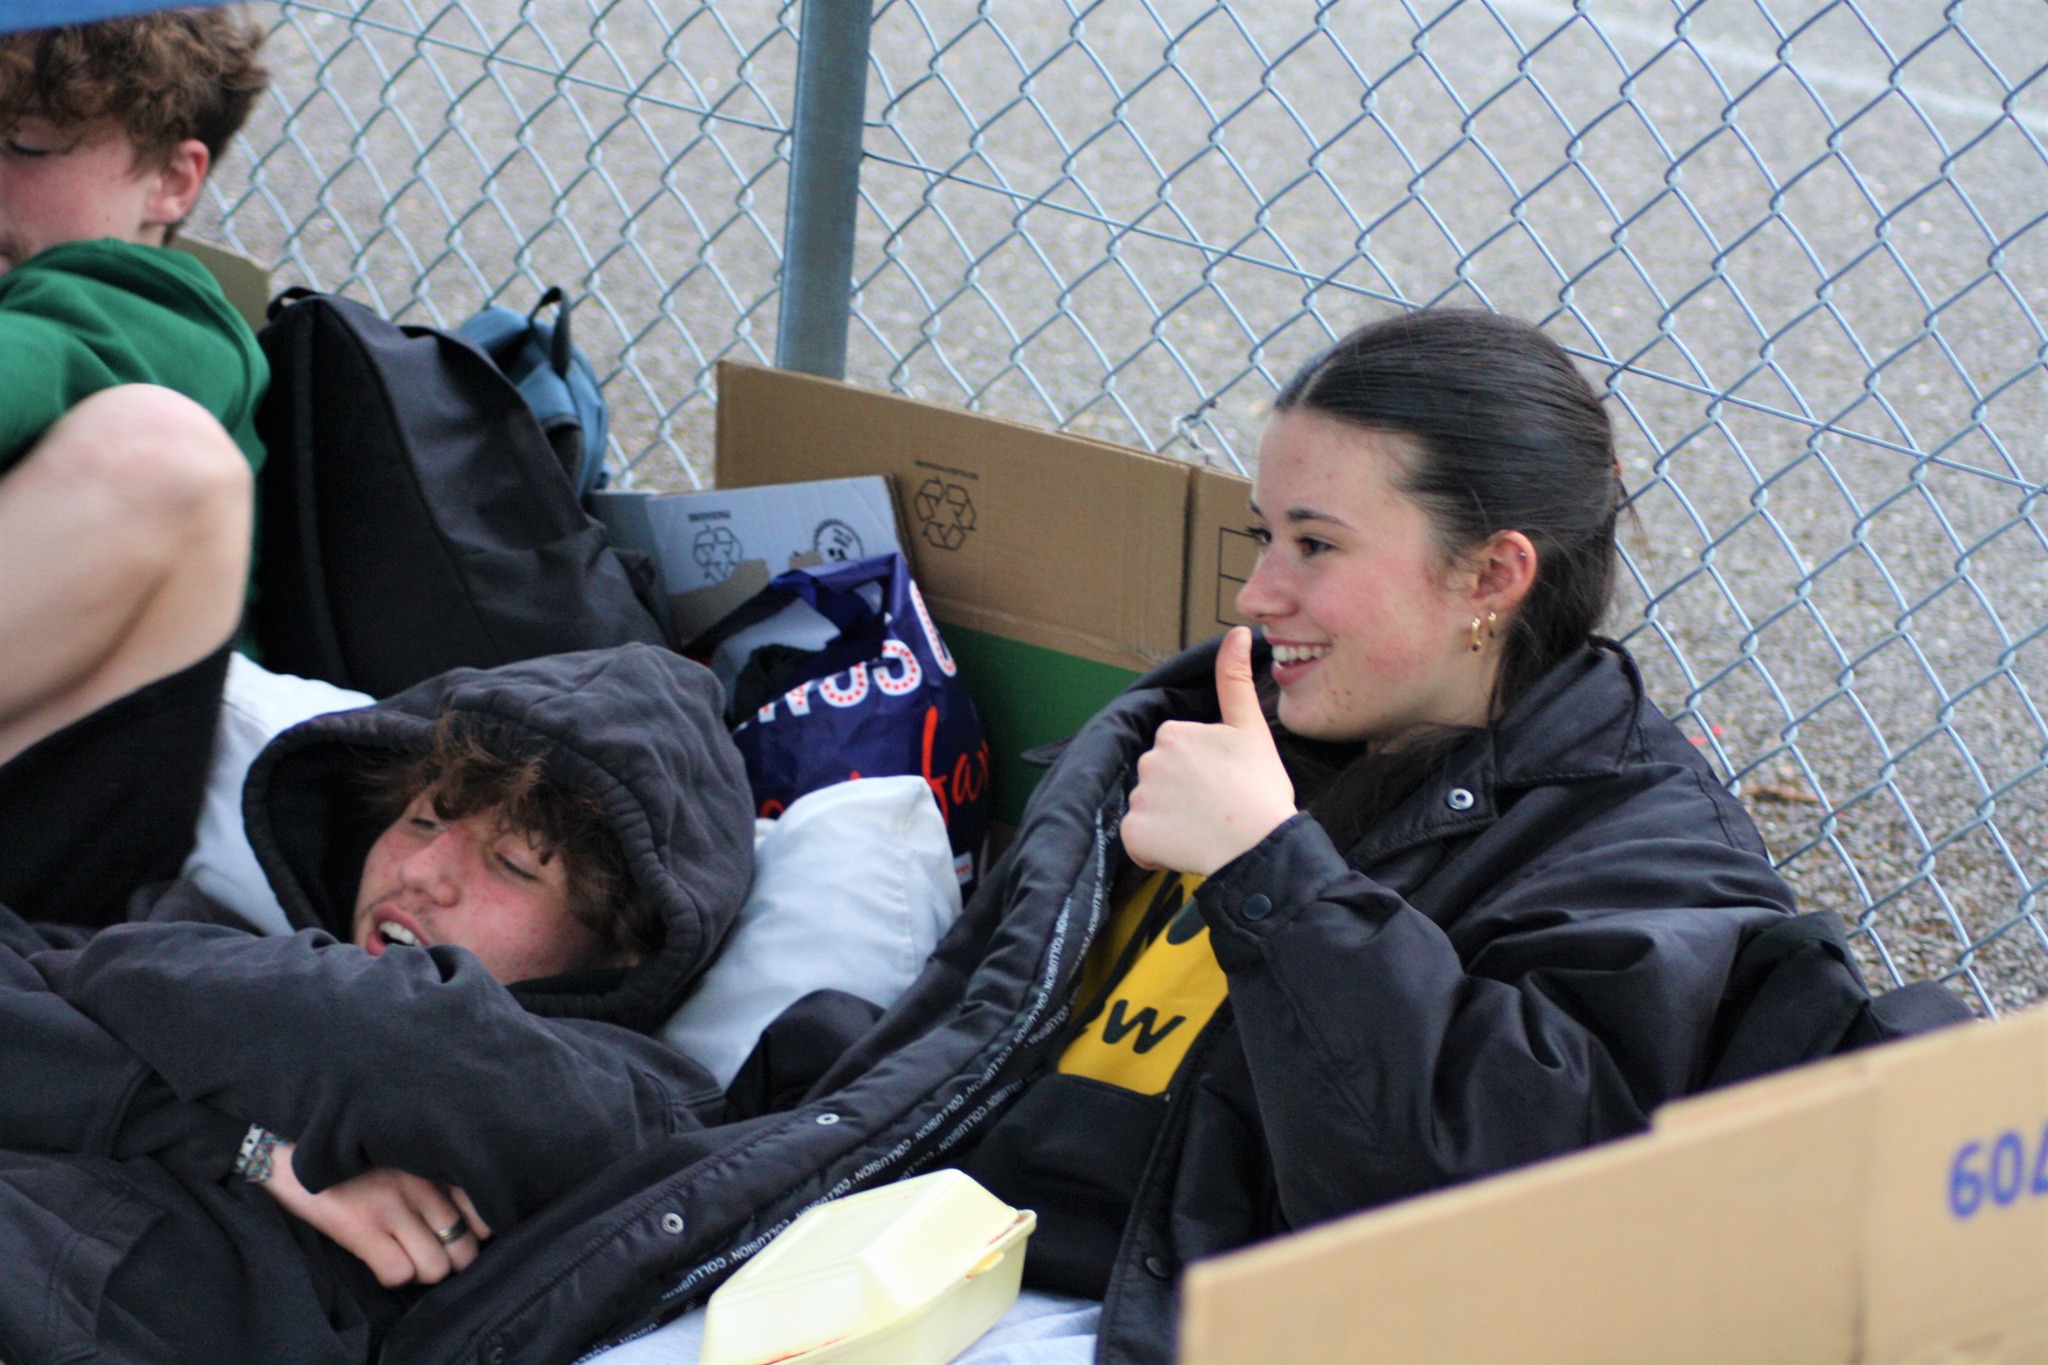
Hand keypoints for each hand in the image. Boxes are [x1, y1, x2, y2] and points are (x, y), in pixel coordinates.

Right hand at [258, 1141, 494, 1286]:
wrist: (290, 1145)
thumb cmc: (353, 1152)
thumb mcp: (403, 1152)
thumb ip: (434, 1175)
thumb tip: (466, 1219)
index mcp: (434, 1163)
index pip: (482, 1212)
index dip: (473, 1233)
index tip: (456, 1234)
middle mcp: (423, 1184)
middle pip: (465, 1250)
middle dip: (450, 1260)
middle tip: (428, 1253)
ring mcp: (393, 1207)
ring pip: (436, 1268)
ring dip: (420, 1271)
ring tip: (404, 1257)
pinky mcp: (362, 1227)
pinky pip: (399, 1274)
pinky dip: (393, 1275)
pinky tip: (380, 1259)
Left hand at [1121, 627, 1296, 875]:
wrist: (1259, 846)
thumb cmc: (1260, 790)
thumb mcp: (1251, 729)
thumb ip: (1235, 680)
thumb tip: (1237, 633)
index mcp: (1173, 732)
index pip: (1177, 752)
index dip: (1200, 770)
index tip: (1222, 783)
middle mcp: (1149, 760)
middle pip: (1160, 779)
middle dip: (1181, 793)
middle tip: (1216, 807)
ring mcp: (1139, 798)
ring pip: (1150, 809)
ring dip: (1170, 821)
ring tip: (1204, 828)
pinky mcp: (1134, 832)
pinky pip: (1139, 840)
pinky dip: (1155, 848)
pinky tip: (1184, 846)